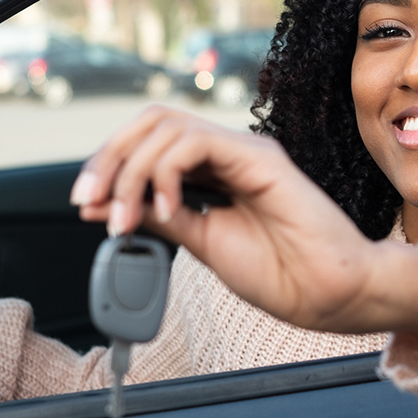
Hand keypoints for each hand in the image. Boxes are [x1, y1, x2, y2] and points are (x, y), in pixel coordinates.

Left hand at [71, 106, 417, 333]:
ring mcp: (245, 151)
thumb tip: (107, 205)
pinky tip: (164, 205)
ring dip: (132, 170)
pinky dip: (164, 170)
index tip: (87, 204)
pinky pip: (195, 142)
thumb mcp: (202, 242)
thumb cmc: (282, 273)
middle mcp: (229, 153)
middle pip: (152, 122)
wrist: (330, 295)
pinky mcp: (260, 157)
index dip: (110, 165)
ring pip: (166, 126)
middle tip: (91, 201)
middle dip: (109, 159)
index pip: (150, 143)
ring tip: (129, 217)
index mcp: (216, 171)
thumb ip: (161, 217)